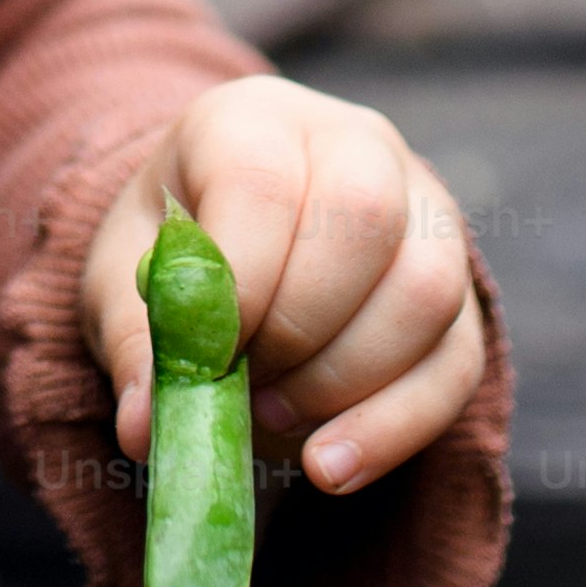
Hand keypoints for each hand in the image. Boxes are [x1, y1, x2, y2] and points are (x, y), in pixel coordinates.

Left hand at [77, 76, 484, 494]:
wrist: (237, 255)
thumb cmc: (178, 257)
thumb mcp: (123, 283)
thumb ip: (135, 342)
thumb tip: (146, 426)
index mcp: (255, 119)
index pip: (265, 181)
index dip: (241, 278)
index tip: (207, 356)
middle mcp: (356, 143)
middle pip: (366, 219)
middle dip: (299, 329)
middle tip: (243, 387)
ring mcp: (426, 211)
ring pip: (427, 291)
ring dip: (346, 381)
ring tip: (271, 416)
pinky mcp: (462, 289)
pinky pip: (457, 361)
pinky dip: (396, 426)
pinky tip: (329, 467)